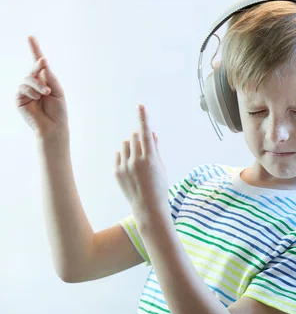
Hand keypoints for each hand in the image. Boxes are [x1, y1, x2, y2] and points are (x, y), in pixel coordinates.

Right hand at [15, 36, 67, 138]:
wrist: (54, 127)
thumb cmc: (59, 110)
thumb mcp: (58, 90)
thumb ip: (50, 76)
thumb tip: (42, 62)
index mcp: (45, 80)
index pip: (38, 63)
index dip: (34, 49)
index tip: (30, 37)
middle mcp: (34, 84)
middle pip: (33, 68)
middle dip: (38, 67)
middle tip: (45, 65)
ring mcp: (26, 91)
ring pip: (27, 78)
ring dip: (38, 84)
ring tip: (46, 93)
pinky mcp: (19, 99)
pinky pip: (22, 88)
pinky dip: (31, 91)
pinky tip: (37, 98)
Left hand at [115, 104, 168, 228]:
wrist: (148, 208)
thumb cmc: (159, 186)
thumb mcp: (161, 166)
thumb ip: (155, 148)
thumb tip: (150, 133)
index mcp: (150, 158)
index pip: (145, 133)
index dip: (143, 118)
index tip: (140, 106)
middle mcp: (135, 161)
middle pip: (134, 137)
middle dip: (139, 137)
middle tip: (144, 147)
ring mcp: (124, 167)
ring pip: (125, 145)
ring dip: (131, 146)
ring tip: (138, 159)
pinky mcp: (116, 172)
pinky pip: (118, 155)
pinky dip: (124, 156)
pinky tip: (131, 167)